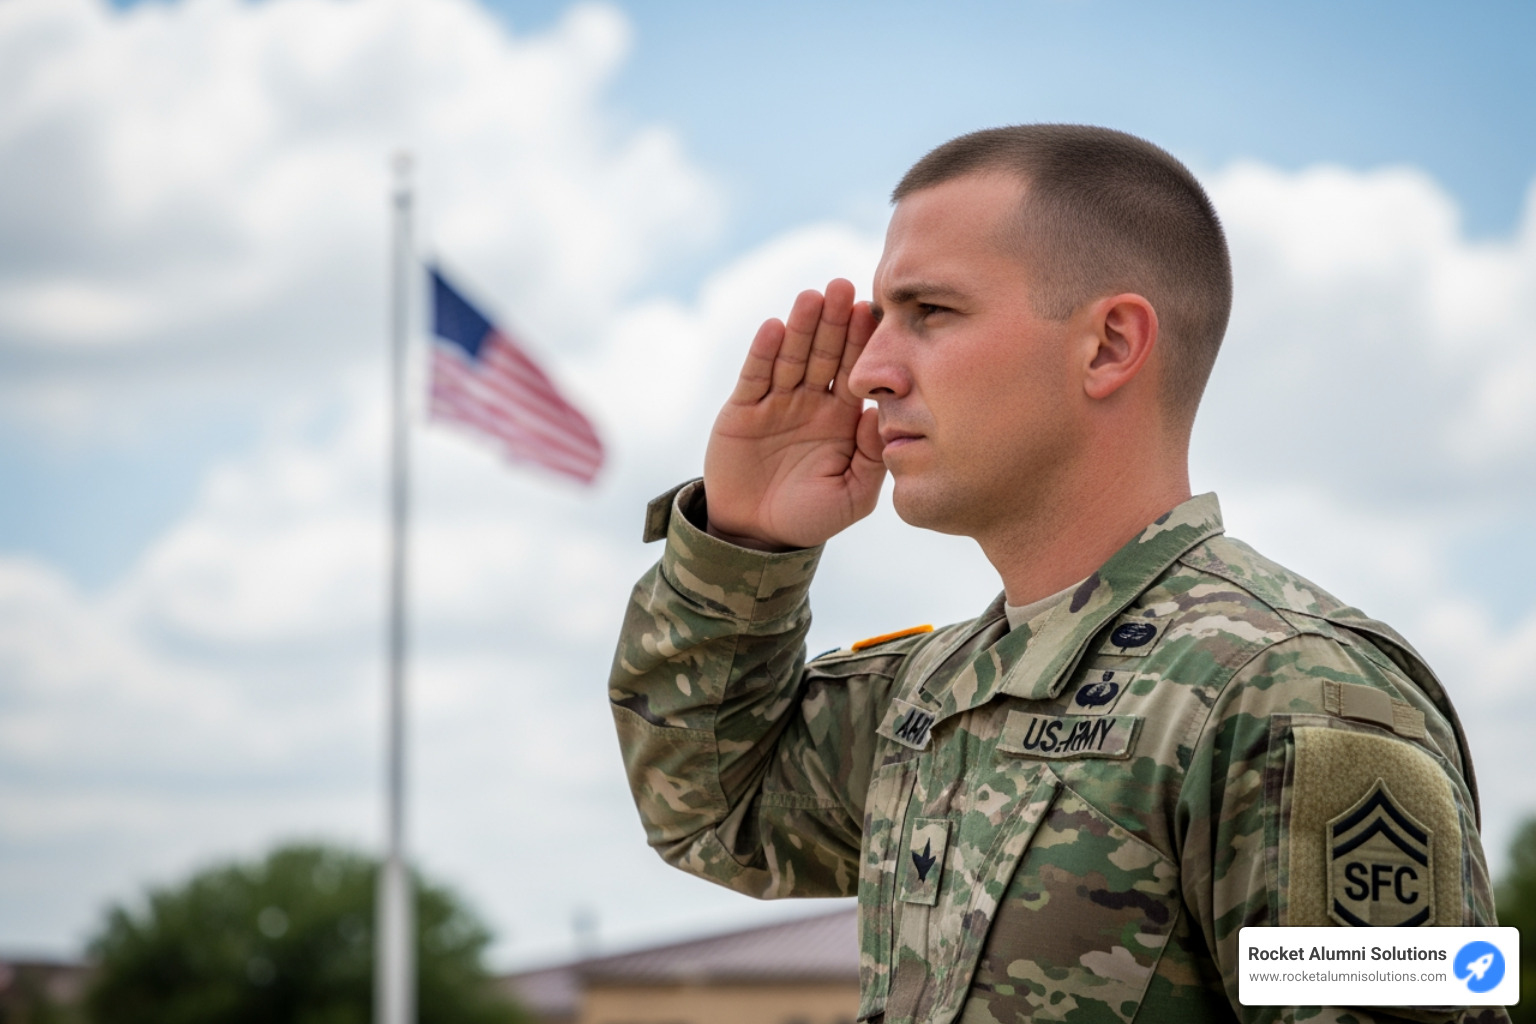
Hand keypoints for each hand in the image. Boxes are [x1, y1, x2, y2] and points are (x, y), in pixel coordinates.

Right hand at [703, 279, 885, 549]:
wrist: (757, 536)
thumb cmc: (810, 517)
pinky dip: (763, 352)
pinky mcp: (743, 409)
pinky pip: (755, 376)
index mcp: (842, 418)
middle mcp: (811, 402)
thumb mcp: (853, 495)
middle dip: (834, 321)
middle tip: (844, 287)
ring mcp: (776, 402)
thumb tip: (881, 418)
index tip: (873, 311)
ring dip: (802, 326)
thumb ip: (871, 459)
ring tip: (812, 297)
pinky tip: (774, 327)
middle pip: (825, 353)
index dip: (863, 342)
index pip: (856, 371)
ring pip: (791, 356)